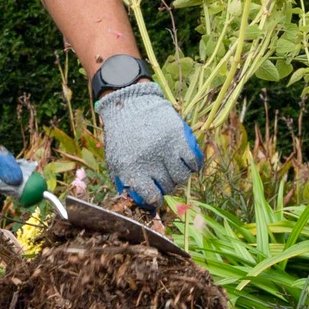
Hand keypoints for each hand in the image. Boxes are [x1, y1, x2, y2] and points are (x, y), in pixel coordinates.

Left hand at [96, 82, 202, 208]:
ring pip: (181, 177)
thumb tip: (141, 204)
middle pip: (168, 187)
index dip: (155, 199)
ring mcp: (165, 149)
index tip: (157, 195)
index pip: (150, 196)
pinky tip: (186, 162)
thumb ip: (125, 183)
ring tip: (173, 168)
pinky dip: (192, 165)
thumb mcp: (115, 160)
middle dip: (166, 185)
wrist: (130, 104)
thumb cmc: (122, 136)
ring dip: (179, 176)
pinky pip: (193, 161)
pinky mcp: (179, 137)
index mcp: (131, 169)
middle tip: (164, 176)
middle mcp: (149, 161)